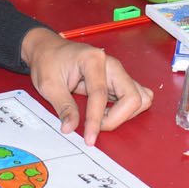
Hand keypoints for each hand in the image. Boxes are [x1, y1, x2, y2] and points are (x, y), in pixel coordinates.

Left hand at [21, 28, 153, 144]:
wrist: (49, 49)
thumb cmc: (49, 60)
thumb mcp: (49, 85)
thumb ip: (63, 107)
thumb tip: (71, 127)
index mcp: (93, 59)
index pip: (101, 94)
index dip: (96, 120)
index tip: (89, 138)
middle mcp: (111, 64)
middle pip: (132, 96)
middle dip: (117, 118)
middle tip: (95, 127)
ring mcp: (117, 72)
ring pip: (140, 98)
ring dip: (124, 115)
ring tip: (101, 119)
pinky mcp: (118, 81)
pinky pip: (135, 97)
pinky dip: (127, 111)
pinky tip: (108, 113)